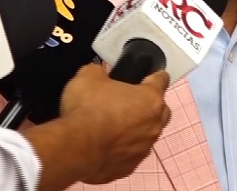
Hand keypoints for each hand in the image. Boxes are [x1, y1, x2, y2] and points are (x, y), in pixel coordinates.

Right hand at [58, 64, 170, 183]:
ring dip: (135, 129)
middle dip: (149, 105)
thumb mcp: (89, 76)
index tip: (150, 76)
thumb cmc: (87, 111)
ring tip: (114, 126)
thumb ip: (99, 71)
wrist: (75, 148)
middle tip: (129, 101)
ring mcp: (143, 148)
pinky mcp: (129, 166)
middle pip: (160, 110)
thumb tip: (97, 73)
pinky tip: (106, 145)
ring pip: (147, 135)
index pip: (161, 80)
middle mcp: (153, 124)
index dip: (154, 75)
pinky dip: (122, 149)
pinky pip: (131, 154)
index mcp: (150, 98)